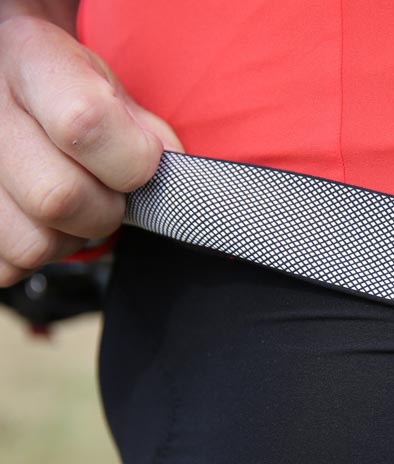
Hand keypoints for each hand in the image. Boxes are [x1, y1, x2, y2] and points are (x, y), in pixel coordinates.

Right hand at [0, 16, 181, 285]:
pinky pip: (8, 266)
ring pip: (32, 243)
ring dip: (70, 238)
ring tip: (75, 204)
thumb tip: (168, 165)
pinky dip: (38, 254)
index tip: (146, 160)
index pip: (83, 123)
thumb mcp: (109, 81)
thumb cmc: (71, 84)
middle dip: (105, 208)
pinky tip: (43, 220)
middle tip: (110, 190)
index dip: (131, 158)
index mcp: (30, 58)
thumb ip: (142, 124)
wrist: (16, 74)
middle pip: (58, 198)